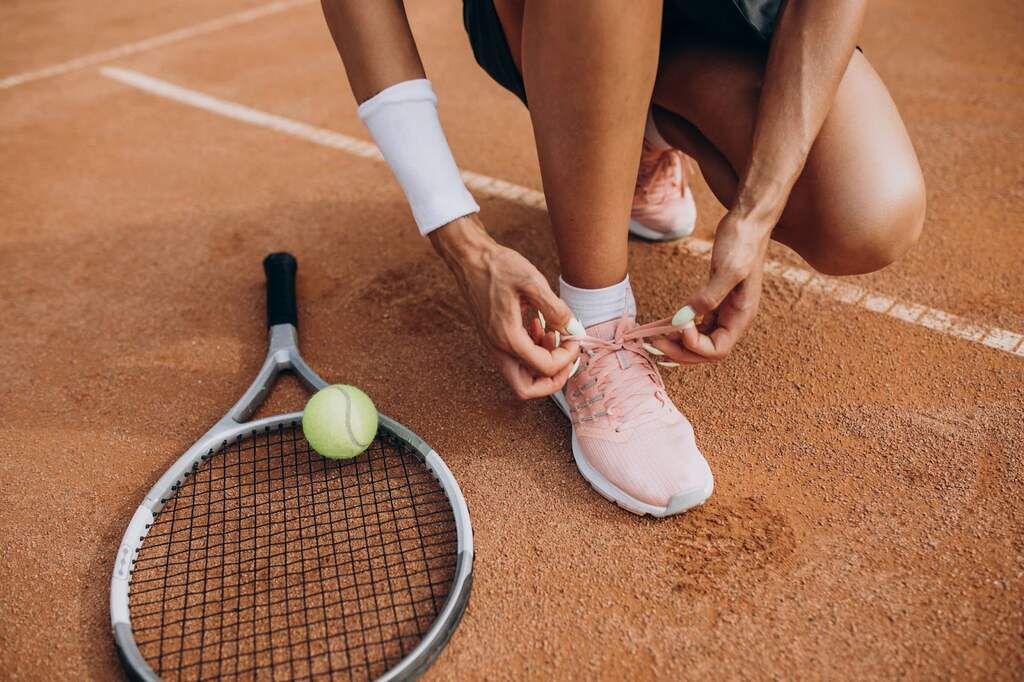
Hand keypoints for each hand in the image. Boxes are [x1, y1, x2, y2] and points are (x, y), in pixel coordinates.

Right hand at [430, 215, 579, 397]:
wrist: (470, 259)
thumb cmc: (498, 267)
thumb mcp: (532, 281)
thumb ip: (555, 308)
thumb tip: (572, 328)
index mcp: (508, 337)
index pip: (544, 368)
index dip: (567, 358)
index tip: (575, 338)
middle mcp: (498, 348)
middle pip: (526, 389)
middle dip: (552, 380)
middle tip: (567, 358)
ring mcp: (494, 346)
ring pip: (521, 377)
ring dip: (543, 365)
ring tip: (554, 336)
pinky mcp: (495, 339)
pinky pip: (516, 360)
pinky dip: (533, 352)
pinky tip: (540, 327)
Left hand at [653, 210, 770, 362]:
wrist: (748, 220)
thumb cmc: (742, 242)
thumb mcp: (728, 269)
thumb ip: (708, 297)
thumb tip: (683, 320)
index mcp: (742, 316)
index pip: (718, 350)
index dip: (695, 345)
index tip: (679, 325)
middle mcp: (734, 318)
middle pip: (707, 352)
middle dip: (681, 352)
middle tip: (655, 344)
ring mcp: (724, 310)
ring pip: (700, 340)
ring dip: (678, 344)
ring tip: (655, 339)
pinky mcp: (714, 300)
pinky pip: (697, 324)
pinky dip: (680, 329)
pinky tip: (665, 325)